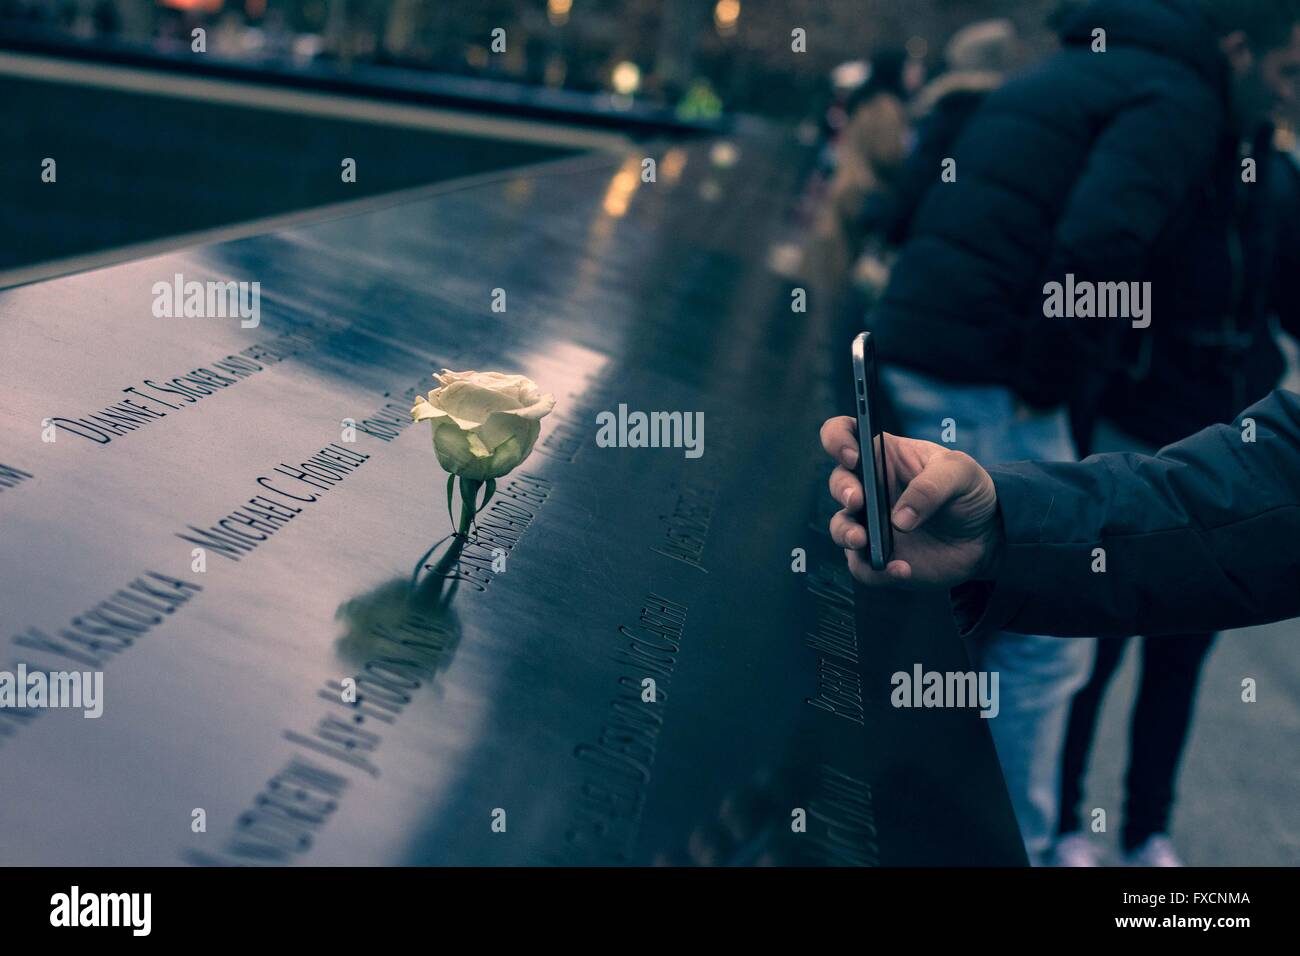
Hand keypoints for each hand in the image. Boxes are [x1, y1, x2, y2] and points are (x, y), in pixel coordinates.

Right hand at [820, 416, 1003, 587]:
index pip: (846, 434)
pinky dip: (876, 570)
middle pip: (839, 482)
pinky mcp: (877, 556)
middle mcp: (870, 488)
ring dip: (845, 533)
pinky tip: (901, 569)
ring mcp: (870, 524)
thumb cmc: (969, 493)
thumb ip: (931, 487)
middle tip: (858, 500)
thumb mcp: (961, 474)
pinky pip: (862, 566)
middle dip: (843, 490)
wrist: (985, 539)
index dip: (837, 439)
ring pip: (840, 527)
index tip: (851, 455)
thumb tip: (899, 519)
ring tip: (864, 540)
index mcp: (884, 455)